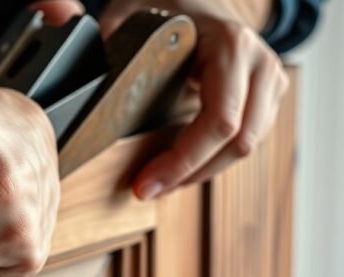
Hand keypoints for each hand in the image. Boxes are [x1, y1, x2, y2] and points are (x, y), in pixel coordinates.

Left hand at [100, 0, 288, 198]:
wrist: (195, 2)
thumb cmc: (163, 11)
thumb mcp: (132, 17)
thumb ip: (106, 40)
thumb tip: (73, 64)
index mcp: (230, 44)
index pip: (219, 120)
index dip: (182, 161)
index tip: (144, 184)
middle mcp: (259, 63)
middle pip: (238, 142)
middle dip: (189, 174)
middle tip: (146, 191)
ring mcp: (270, 80)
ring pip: (246, 147)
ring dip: (201, 172)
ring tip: (159, 183)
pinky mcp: (268, 98)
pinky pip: (246, 141)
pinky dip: (212, 161)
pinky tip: (180, 168)